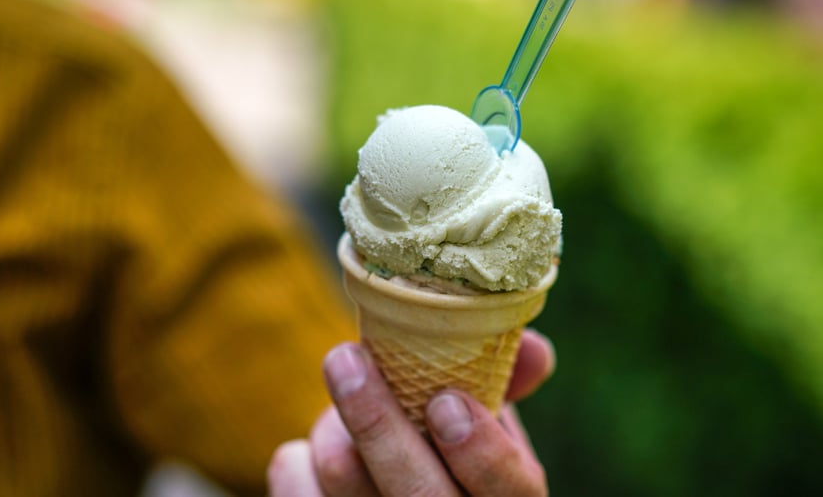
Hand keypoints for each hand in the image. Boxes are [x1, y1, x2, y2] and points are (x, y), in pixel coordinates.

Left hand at [268, 329, 553, 495]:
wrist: (389, 494)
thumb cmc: (443, 456)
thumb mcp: (484, 426)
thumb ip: (500, 385)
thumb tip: (533, 348)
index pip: (510, 492)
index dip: (484, 453)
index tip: (446, 401)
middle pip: (418, 494)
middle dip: (376, 422)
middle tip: (344, 356)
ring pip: (346, 487)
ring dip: (331, 429)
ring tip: (339, 399)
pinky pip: (298, 495)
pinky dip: (296, 462)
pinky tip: (307, 450)